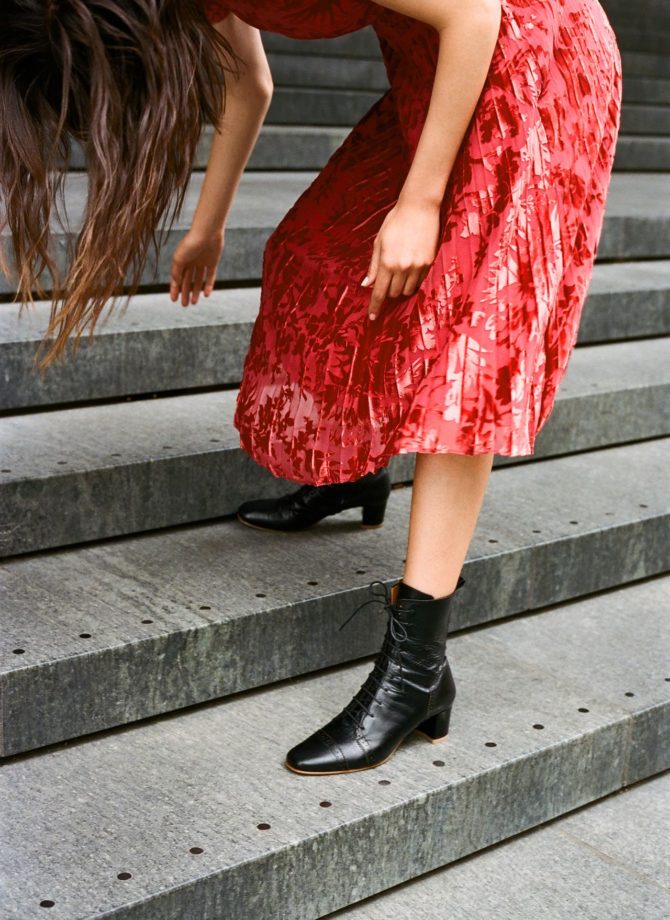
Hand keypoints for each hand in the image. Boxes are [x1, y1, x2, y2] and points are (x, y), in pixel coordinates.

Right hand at [169, 227, 224, 305]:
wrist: (208, 232)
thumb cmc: (191, 243)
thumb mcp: (179, 259)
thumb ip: (176, 272)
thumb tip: (175, 285)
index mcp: (181, 260)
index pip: (176, 278)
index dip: (175, 289)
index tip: (174, 300)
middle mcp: (191, 261)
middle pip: (187, 281)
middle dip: (185, 293)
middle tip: (184, 305)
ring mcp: (202, 262)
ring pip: (198, 280)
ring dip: (196, 292)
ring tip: (194, 303)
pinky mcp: (213, 262)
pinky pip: (210, 276)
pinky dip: (208, 285)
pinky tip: (206, 295)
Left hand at [361, 200, 440, 320]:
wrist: (419, 207)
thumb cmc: (395, 222)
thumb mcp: (379, 242)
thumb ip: (373, 266)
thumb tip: (366, 285)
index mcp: (387, 262)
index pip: (379, 293)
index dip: (375, 307)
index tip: (372, 317)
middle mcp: (402, 267)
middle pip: (394, 293)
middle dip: (389, 290)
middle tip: (389, 276)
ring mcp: (417, 266)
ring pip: (407, 290)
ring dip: (402, 286)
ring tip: (401, 270)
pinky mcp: (429, 263)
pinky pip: (420, 282)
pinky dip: (413, 280)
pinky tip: (411, 266)